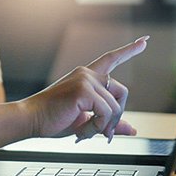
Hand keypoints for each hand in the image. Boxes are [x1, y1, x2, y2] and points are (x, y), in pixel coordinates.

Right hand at [21, 36, 148, 141]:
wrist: (31, 119)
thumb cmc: (53, 119)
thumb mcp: (86, 121)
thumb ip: (109, 122)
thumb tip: (132, 129)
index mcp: (85, 77)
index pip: (111, 59)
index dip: (129, 50)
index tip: (144, 41)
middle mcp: (86, 74)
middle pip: (122, 92)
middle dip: (118, 116)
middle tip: (103, 133)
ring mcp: (85, 79)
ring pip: (115, 107)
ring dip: (104, 126)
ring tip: (84, 132)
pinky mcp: (83, 89)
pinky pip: (106, 112)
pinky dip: (98, 127)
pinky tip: (83, 130)